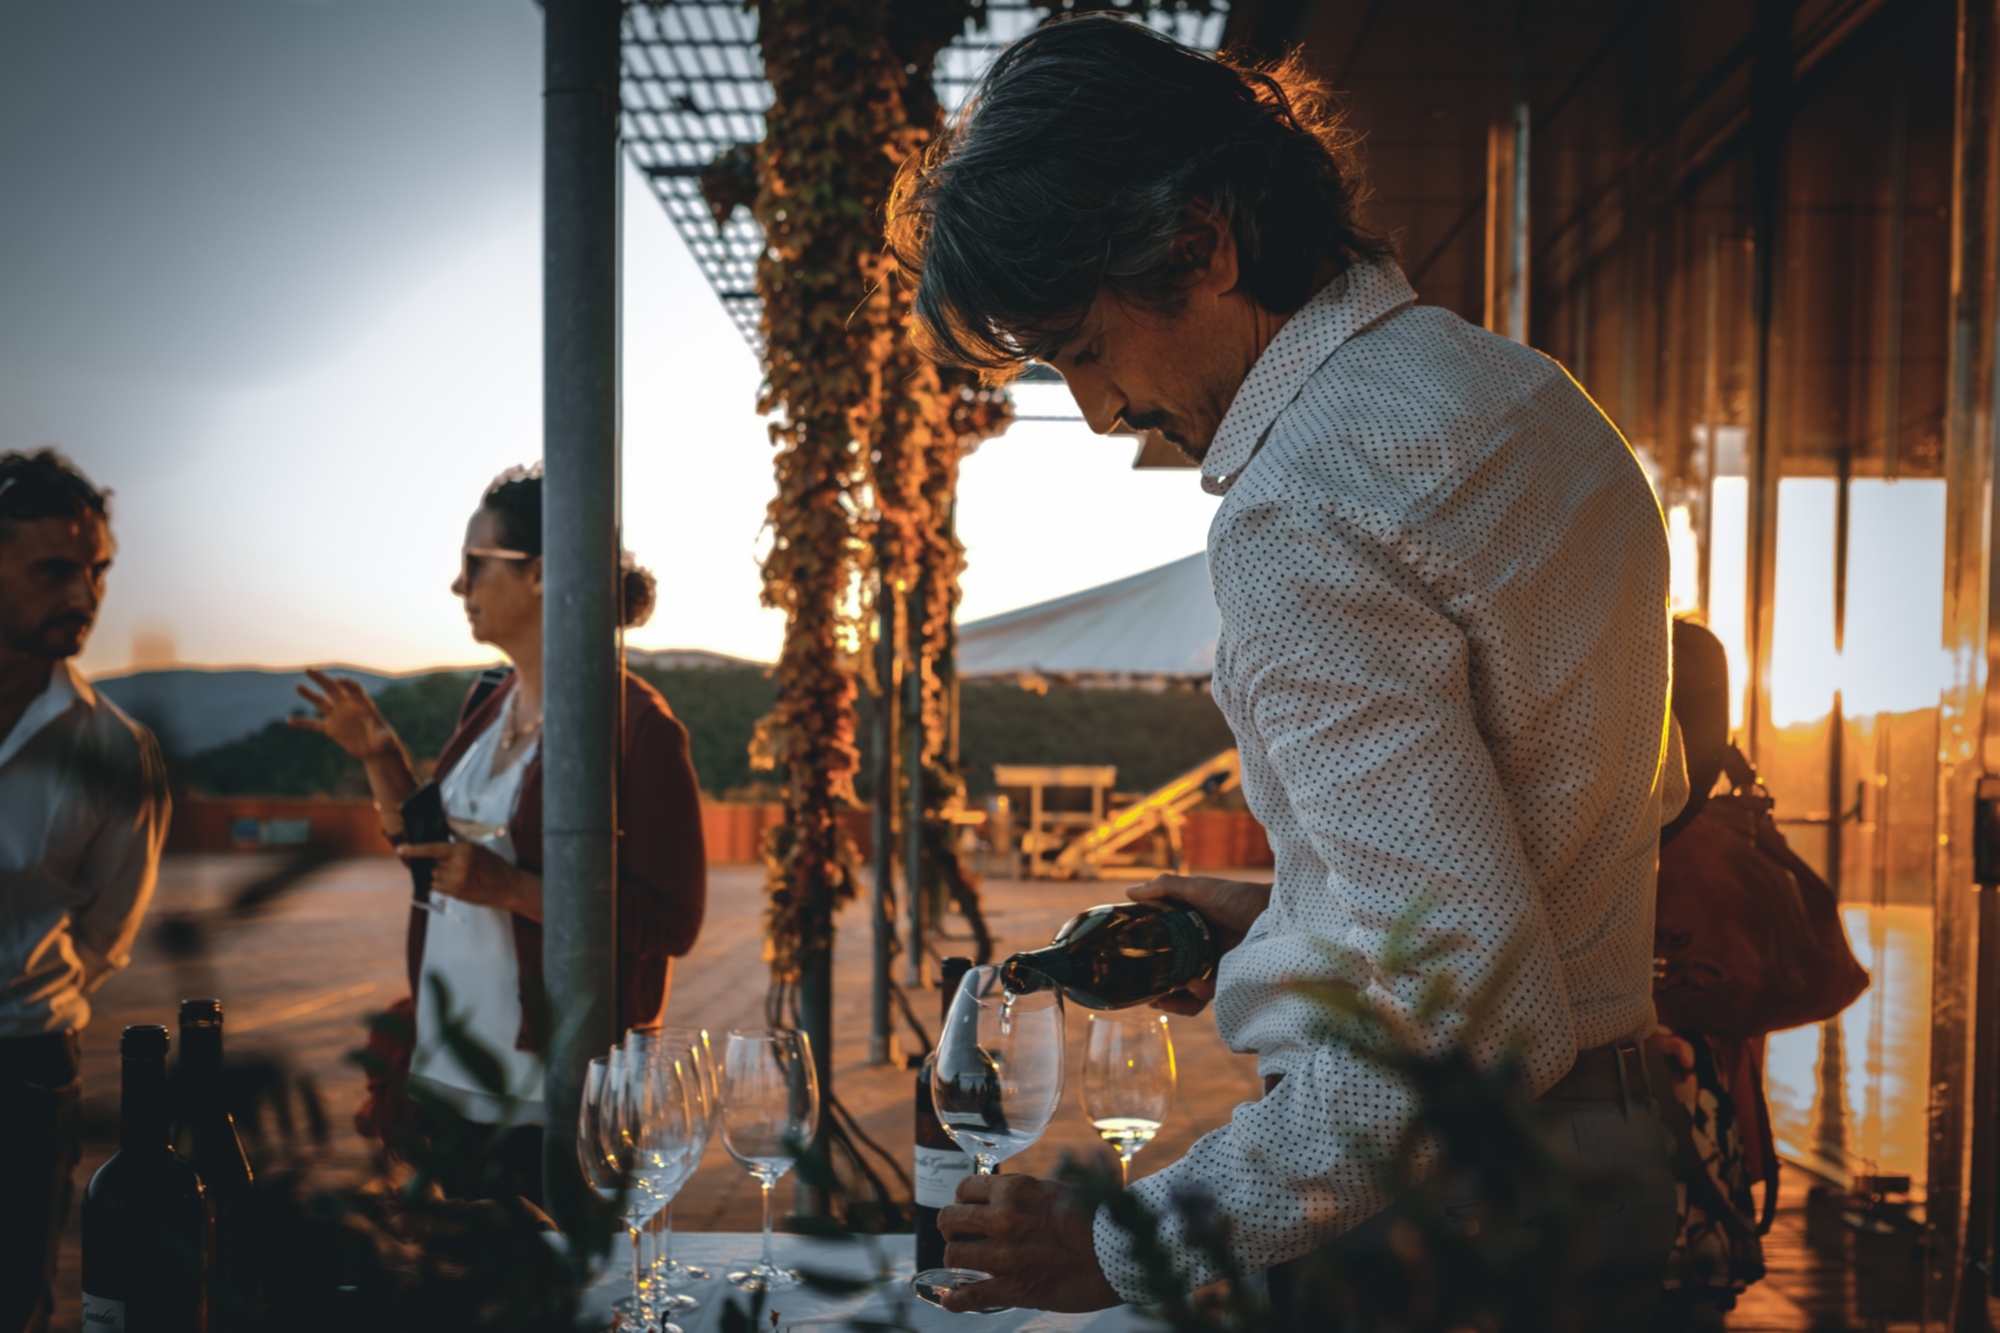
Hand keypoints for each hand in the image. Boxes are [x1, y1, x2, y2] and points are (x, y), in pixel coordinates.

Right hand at [290, 668, 401, 762]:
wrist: (375, 750)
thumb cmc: (384, 742)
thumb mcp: (385, 739)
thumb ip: (384, 737)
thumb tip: (387, 738)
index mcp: (363, 705)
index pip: (354, 689)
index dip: (347, 684)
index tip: (339, 680)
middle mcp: (348, 706)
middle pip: (333, 689)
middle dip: (321, 679)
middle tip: (308, 669)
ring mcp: (338, 716)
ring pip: (321, 702)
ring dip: (309, 694)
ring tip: (298, 686)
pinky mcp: (331, 728)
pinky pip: (314, 724)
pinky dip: (302, 722)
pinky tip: (289, 720)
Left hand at [398, 842, 542, 920]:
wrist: (507, 886)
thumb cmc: (494, 865)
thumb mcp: (478, 849)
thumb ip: (458, 846)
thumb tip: (436, 846)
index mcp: (463, 850)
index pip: (433, 849)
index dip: (415, 850)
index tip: (400, 850)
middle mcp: (458, 865)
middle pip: (432, 864)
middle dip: (437, 864)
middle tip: (452, 865)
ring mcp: (456, 880)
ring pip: (433, 876)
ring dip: (439, 875)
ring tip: (459, 875)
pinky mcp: (456, 892)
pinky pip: (437, 887)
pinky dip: (442, 884)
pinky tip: (457, 883)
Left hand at [937, 1173, 1120, 1313]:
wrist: (1120, 1253)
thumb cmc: (1095, 1221)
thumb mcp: (1056, 1191)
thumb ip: (1025, 1196)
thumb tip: (1005, 1199)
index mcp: (1015, 1189)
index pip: (964, 1188)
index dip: (963, 1202)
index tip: (970, 1212)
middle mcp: (1003, 1217)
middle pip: (949, 1220)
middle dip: (953, 1230)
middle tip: (964, 1238)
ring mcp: (1005, 1255)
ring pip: (953, 1255)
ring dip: (957, 1262)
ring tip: (967, 1266)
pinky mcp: (1013, 1288)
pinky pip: (968, 1295)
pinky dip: (954, 1300)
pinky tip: (951, 1299)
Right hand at [1128, 874, 1270, 1015]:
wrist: (1273, 911)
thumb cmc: (1237, 897)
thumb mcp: (1197, 889)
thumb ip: (1165, 888)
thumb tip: (1129, 893)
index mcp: (1190, 929)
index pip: (1163, 947)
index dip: (1147, 957)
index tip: (1130, 963)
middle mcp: (1201, 949)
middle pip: (1174, 974)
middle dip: (1158, 989)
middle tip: (1144, 995)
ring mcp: (1216, 965)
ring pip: (1190, 991)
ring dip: (1174, 1001)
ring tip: (1160, 1001)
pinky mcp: (1231, 978)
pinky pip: (1209, 994)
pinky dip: (1197, 993)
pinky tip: (1192, 984)